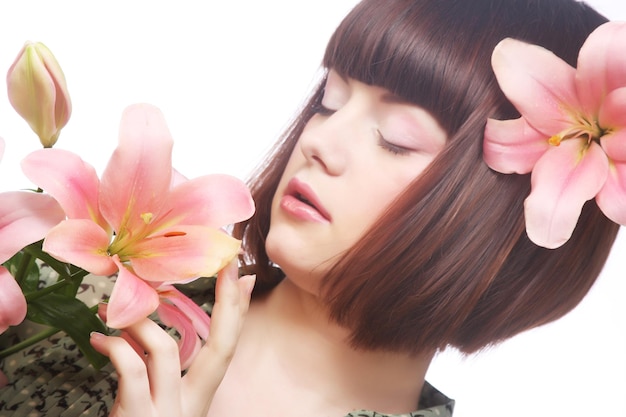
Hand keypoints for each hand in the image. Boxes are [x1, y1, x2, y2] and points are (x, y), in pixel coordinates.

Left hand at [90, 261, 254, 416]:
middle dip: (227, 302)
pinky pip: (132, 369)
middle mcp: (192, 404)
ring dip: (140, 321)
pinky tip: (99, 339)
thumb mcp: (158, 404)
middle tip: (226, 263)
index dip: (238, 312)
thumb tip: (149, 332)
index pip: (228, 348)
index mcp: (198, 398)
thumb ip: (158, 371)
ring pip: (166, 350)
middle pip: (222, 347)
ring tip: (113, 309)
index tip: (242, 277)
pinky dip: (115, 347)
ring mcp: (168, 412)